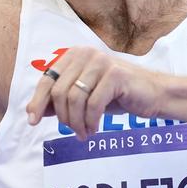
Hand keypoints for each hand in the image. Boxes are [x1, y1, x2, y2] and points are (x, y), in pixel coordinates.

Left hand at [26, 47, 163, 139]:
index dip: (38, 101)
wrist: (153, 94)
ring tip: (83, 133)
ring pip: (74, 99)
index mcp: (74, 55)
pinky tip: (94, 129)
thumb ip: (61, 100)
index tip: (33, 121)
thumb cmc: (116, 95)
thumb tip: (33, 112)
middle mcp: (85, 54)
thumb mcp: (84, 97)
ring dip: (76, 122)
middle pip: (59, 91)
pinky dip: (90, 122)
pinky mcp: (115, 75)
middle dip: (63, 117)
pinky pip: (93, 104)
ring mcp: (101, 62)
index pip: (47, 79)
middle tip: (73, 132)